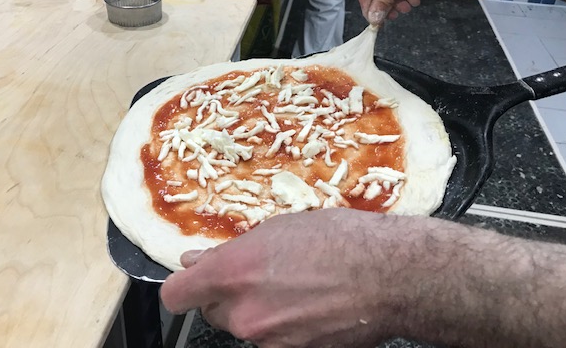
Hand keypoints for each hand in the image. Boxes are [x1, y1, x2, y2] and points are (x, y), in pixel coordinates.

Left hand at [161, 209, 417, 346]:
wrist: (390, 275)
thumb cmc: (337, 239)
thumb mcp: (278, 228)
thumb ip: (230, 251)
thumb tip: (197, 260)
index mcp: (232, 273)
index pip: (176, 295)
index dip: (182, 286)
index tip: (192, 279)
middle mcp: (243, 313)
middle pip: (212, 311)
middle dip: (226, 295)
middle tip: (258, 274)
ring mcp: (269, 340)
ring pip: (244, 326)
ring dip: (256, 310)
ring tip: (292, 286)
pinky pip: (272, 339)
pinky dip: (281, 325)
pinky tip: (307, 304)